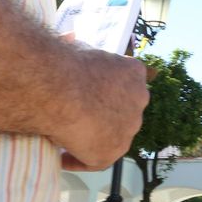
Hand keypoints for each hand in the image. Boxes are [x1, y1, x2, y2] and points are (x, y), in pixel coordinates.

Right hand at [52, 47, 149, 170]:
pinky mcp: (112, 152)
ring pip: (113, 136)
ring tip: (69, 139)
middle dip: (105, 114)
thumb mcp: (78, 46)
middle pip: (124, 110)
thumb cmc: (66, 64)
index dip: (109, 90)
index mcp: (133, 71)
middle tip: (79, 117)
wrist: (62, 91)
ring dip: (95, 138)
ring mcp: (128, 128)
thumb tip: (68, 40)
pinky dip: (79, 160)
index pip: (127, 83)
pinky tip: (62, 159)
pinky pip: (95, 161)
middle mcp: (139, 99)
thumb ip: (79, 49)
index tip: (93, 95)